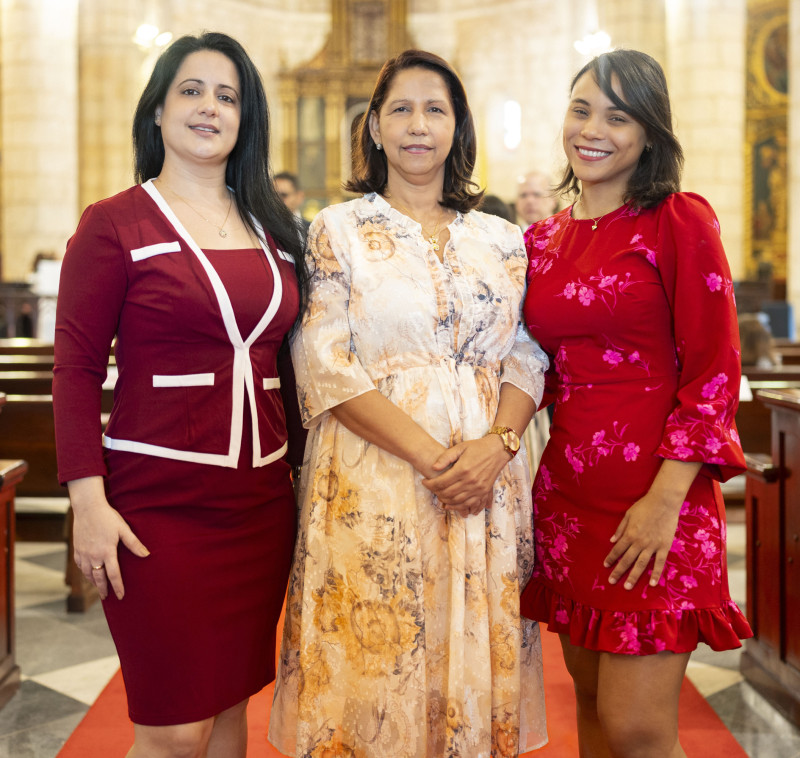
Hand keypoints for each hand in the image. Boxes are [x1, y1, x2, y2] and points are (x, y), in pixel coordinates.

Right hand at [70, 486, 148, 600]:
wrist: (88, 508)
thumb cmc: (108, 517)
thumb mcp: (123, 529)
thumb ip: (134, 543)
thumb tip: (146, 555)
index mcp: (107, 552)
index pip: (113, 575)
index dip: (118, 586)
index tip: (121, 596)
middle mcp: (94, 556)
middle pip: (98, 578)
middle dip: (103, 589)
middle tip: (107, 597)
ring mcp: (84, 553)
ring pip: (88, 574)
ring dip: (93, 582)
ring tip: (99, 587)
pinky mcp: (77, 549)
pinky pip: (80, 566)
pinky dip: (85, 573)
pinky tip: (88, 573)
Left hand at [421, 435, 510, 516]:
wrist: (497, 450)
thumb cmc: (477, 447)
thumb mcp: (460, 447)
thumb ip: (446, 457)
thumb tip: (433, 467)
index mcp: (462, 469)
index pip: (441, 482)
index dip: (430, 484)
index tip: (424, 482)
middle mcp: (470, 481)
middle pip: (447, 493)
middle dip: (435, 492)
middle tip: (430, 488)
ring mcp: (478, 488)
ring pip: (457, 501)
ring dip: (445, 500)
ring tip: (438, 495)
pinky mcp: (483, 491)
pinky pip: (469, 504)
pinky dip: (458, 506)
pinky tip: (450, 504)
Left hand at [603, 490, 681, 589]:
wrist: (664, 502)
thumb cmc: (644, 506)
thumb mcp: (628, 515)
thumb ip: (620, 529)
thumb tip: (612, 541)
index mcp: (629, 534)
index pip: (618, 550)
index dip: (611, 558)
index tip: (605, 566)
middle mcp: (639, 542)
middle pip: (627, 560)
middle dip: (618, 571)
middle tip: (612, 581)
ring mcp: (652, 546)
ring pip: (641, 564)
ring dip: (634, 576)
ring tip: (627, 587)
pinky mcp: (664, 547)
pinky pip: (660, 563)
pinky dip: (656, 574)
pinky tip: (652, 584)